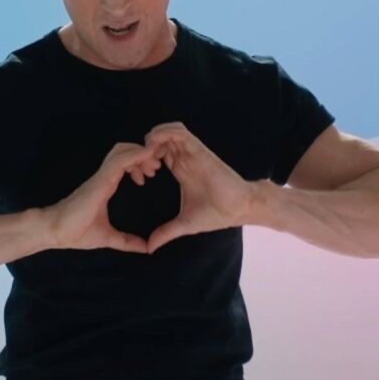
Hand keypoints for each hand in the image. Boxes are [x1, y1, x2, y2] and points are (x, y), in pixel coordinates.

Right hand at [46, 142, 161, 252]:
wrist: (56, 232)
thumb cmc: (77, 232)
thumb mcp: (108, 237)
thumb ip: (127, 241)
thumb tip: (146, 249)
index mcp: (107, 185)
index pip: (124, 163)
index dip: (140, 162)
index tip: (151, 174)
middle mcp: (105, 177)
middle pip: (125, 151)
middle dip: (143, 154)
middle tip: (155, 167)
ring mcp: (102, 176)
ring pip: (122, 151)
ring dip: (140, 153)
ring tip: (153, 165)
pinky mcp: (100, 180)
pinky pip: (118, 161)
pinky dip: (134, 156)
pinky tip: (146, 157)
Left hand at [145, 122, 253, 251]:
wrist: (238, 210)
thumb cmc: (216, 214)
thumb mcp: (184, 224)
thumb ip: (166, 232)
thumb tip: (150, 248)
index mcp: (180, 169)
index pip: (157, 153)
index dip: (144, 159)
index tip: (139, 176)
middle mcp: (184, 158)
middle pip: (160, 139)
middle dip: (145, 147)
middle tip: (140, 164)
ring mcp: (191, 152)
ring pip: (168, 131)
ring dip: (154, 137)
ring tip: (146, 153)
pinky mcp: (199, 150)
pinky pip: (179, 132)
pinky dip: (165, 133)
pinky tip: (155, 146)